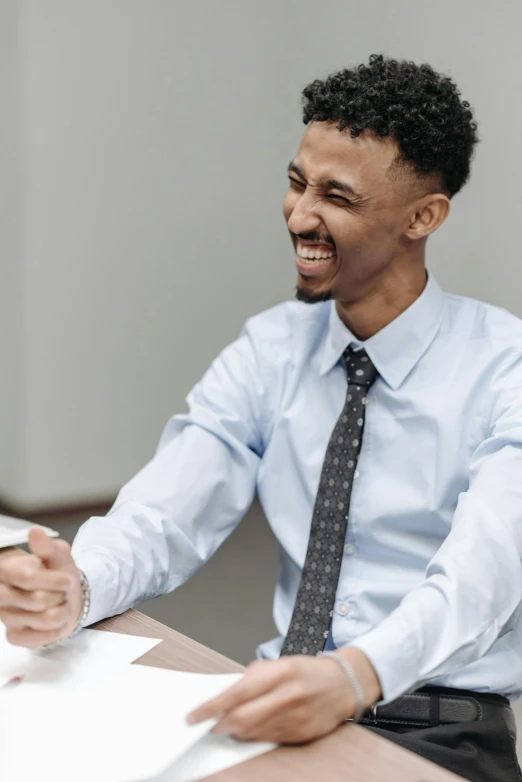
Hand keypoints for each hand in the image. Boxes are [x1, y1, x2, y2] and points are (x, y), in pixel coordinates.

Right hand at [0, 528, 82, 647]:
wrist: (64, 597)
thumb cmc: (58, 573)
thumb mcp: (59, 555)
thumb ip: (48, 546)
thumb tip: (34, 532)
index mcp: (6, 570)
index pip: (27, 577)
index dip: (53, 580)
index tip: (67, 579)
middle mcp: (1, 594)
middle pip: (38, 600)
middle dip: (60, 595)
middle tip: (63, 591)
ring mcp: (5, 617)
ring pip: (45, 618)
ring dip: (62, 610)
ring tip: (59, 603)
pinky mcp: (14, 636)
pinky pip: (41, 637)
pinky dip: (56, 629)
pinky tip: (54, 620)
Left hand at [187, 647, 380, 743]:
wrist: (343, 684)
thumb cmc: (307, 671)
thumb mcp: (280, 663)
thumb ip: (252, 677)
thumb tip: (226, 695)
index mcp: (280, 672)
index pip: (237, 693)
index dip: (211, 707)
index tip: (194, 715)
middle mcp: (288, 695)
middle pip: (242, 718)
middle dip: (220, 724)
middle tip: (207, 724)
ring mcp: (296, 716)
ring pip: (253, 732)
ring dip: (235, 732)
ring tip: (226, 726)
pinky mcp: (301, 733)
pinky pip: (268, 739)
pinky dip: (253, 736)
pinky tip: (247, 731)